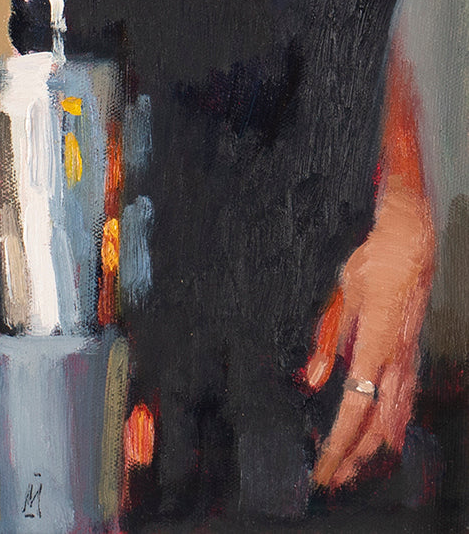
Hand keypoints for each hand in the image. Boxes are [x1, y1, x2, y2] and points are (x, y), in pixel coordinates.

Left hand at [306, 181, 434, 490]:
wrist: (410, 241)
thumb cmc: (372, 263)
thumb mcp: (340, 296)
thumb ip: (325, 342)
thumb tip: (310, 381)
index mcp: (374, 347)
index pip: (355, 409)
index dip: (338, 444)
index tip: (322, 467)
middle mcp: (396, 360)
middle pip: (377, 425)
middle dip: (353, 456)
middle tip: (330, 479)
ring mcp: (408, 358)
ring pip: (395, 418)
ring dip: (372, 447)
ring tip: (351, 467)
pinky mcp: (411, 352)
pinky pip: (403, 400)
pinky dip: (390, 426)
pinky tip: (383, 437)